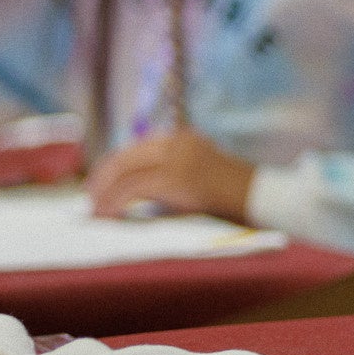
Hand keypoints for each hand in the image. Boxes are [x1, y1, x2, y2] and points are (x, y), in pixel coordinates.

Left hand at [87, 129, 255, 222]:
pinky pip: (132, 189)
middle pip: (124, 157)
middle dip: (101, 180)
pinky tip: (108, 215)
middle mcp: (176, 143)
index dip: (112, 169)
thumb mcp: (201, 177)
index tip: (98, 187)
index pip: (136, 150)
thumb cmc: (237, 196)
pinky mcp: (174, 178)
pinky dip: (115, 202)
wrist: (264, 197)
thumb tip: (139, 198)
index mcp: (182, 139)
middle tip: (89, 201)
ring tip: (95, 212)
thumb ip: (173, 179)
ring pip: (124, 171)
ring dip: (104, 193)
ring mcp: (175, 158)